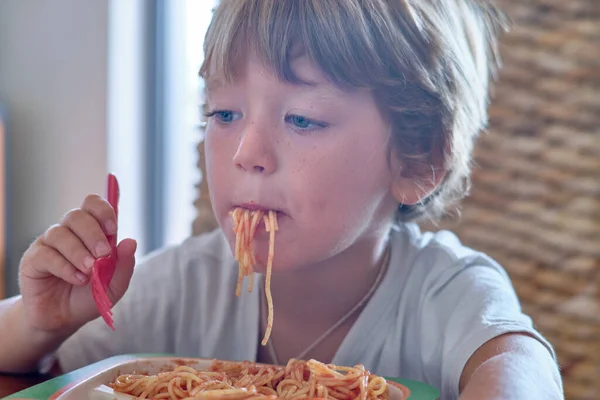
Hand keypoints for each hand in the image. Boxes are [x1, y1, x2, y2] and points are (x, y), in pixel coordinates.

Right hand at [18, 194, 136, 333]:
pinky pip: (46, 254)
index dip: (103, 210)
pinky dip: (65, 267)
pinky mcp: (33, 259)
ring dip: (79, 252)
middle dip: (93, 234)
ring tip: (90, 271)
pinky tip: (77, 279)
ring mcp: (49, 244)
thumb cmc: (89, 296)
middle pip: (77, 215)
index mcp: (91, 231)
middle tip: (103, 255)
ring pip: (60, 233)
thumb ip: (124, 264)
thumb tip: (131, 241)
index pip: (93, 204)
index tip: (113, 228)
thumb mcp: (114, 285)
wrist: (64, 320)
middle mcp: (69, 232)